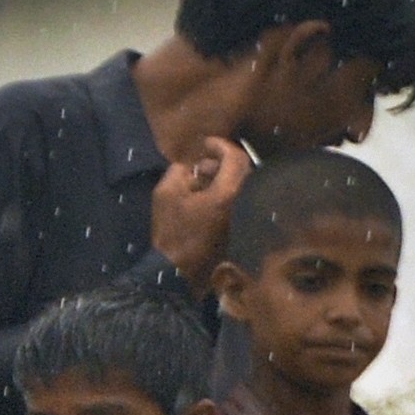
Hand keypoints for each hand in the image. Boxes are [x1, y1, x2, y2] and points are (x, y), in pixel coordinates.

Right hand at [151, 135, 253, 291]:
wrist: (178, 269)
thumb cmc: (171, 230)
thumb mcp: (167, 192)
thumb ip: (181, 169)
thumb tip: (196, 163)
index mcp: (227, 194)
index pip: (237, 158)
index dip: (222, 145)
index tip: (206, 144)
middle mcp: (245, 204)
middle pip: (245, 170)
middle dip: (223, 161)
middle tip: (202, 164)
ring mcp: (248, 218)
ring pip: (245, 186)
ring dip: (225, 178)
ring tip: (201, 181)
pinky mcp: (245, 228)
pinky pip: (243, 201)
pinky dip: (229, 193)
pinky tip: (209, 197)